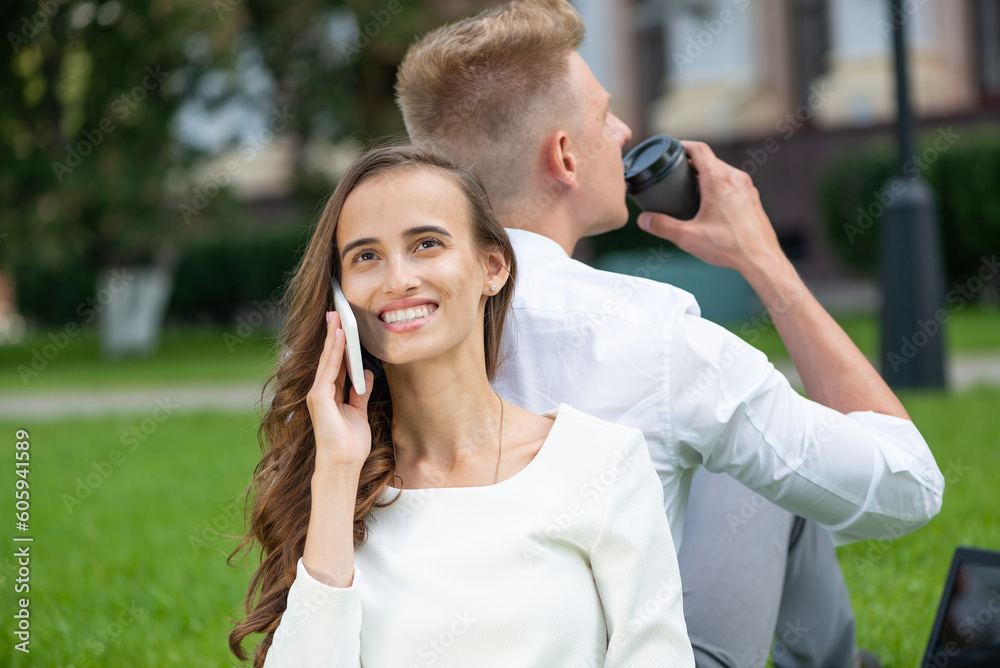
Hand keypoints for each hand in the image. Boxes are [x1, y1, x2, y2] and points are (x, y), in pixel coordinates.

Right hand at [305, 310, 374, 473]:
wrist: (343, 464)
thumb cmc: (351, 443)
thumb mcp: (359, 412)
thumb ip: (360, 393)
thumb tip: (365, 374)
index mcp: (330, 395)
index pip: (335, 364)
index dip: (339, 345)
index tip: (343, 326)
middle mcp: (321, 392)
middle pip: (329, 357)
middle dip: (333, 335)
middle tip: (337, 312)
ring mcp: (317, 394)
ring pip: (327, 359)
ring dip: (333, 337)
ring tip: (338, 317)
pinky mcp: (318, 398)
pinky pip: (330, 370)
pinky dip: (334, 352)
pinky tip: (340, 337)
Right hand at [636, 140, 785, 277]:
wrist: (761, 260)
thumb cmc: (728, 246)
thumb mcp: (687, 237)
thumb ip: (662, 226)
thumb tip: (643, 219)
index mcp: (718, 179)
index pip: (699, 149)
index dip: (683, 145)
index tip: (673, 149)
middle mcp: (735, 178)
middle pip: (710, 161)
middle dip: (692, 165)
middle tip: (676, 174)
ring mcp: (747, 188)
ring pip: (723, 172)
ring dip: (707, 176)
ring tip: (692, 189)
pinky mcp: (753, 200)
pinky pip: (733, 185)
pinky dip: (720, 187)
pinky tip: (712, 205)